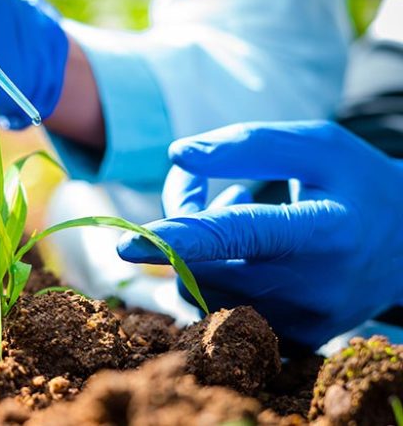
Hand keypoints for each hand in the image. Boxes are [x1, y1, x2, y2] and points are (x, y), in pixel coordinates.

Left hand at [117, 121, 402, 348]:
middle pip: (207, 266)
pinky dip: (214, 278)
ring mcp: (305, 321)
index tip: (126, 241)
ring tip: (239, 210)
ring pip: (206, 292)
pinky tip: (245, 252)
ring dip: (199, 251)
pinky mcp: (294, 339)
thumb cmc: (358, 183)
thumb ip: (248, 143)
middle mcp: (316, 287)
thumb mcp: (316, 145)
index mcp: (326, 230)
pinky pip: (222, 312)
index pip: (238, 236)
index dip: (179, 237)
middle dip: (182, 226)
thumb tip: (176, 156)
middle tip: (212, 189)